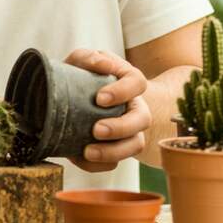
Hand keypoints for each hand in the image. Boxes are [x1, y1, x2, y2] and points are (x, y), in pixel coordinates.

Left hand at [63, 48, 150, 172]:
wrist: (79, 100)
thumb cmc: (86, 77)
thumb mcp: (84, 62)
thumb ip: (88, 58)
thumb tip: (98, 63)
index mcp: (129, 82)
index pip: (137, 83)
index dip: (122, 92)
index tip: (100, 98)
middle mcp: (135, 107)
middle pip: (142, 120)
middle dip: (121, 127)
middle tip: (97, 130)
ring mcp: (130, 131)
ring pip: (135, 146)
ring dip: (113, 152)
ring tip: (88, 151)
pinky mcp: (117, 150)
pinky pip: (115, 163)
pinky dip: (97, 165)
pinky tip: (80, 158)